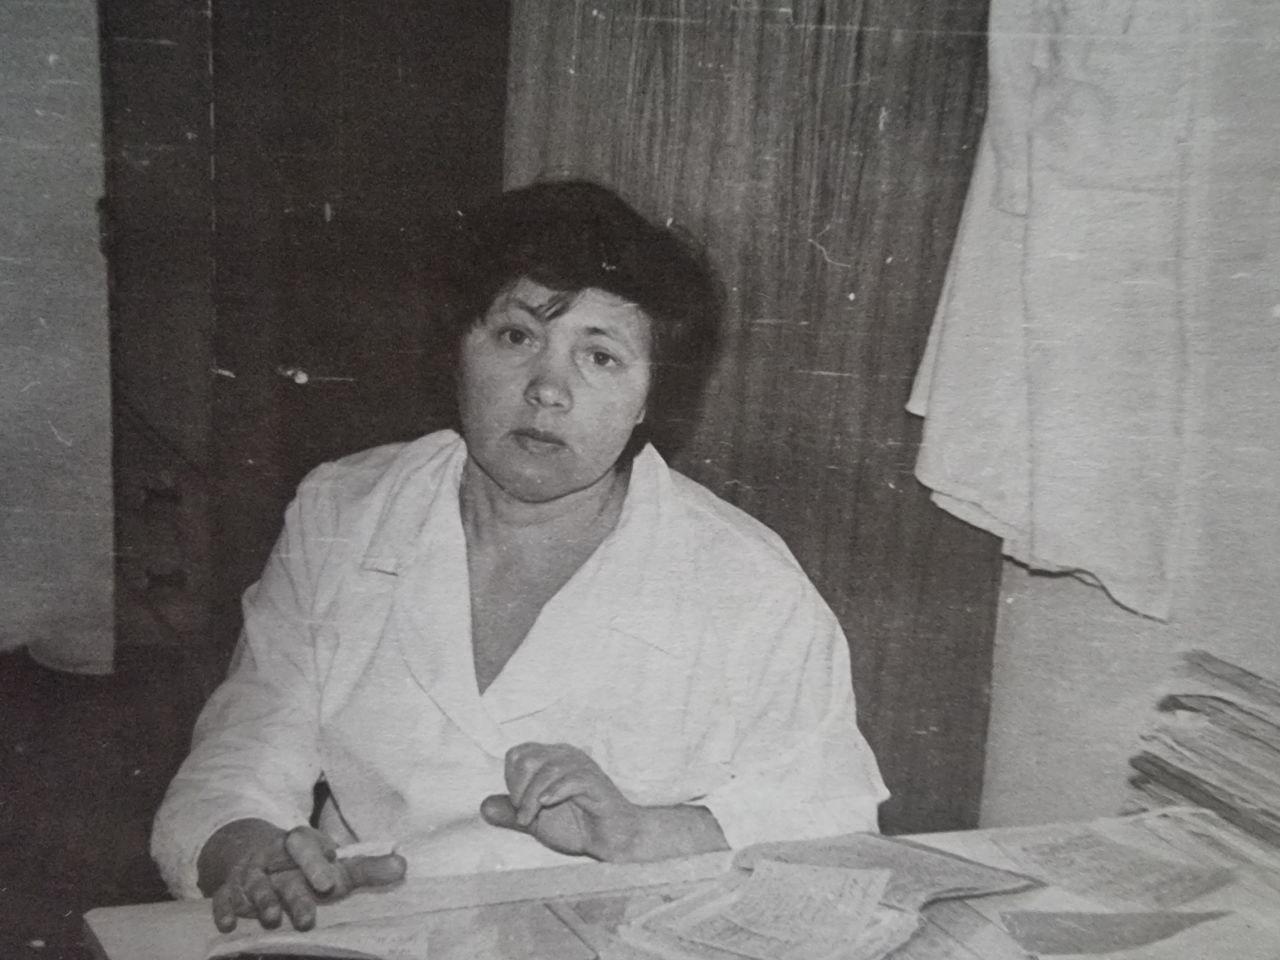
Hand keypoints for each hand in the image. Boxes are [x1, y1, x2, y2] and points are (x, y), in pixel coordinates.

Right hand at [200, 821, 405, 931]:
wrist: (257, 856)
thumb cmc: (307, 867)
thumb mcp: (334, 865)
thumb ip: (366, 868)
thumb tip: (402, 866)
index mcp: (300, 845)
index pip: (306, 846)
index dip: (316, 863)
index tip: (329, 882)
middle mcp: (273, 858)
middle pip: (283, 874)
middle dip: (294, 896)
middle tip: (308, 919)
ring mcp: (249, 875)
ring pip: (254, 887)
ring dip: (262, 903)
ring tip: (272, 919)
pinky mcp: (229, 892)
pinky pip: (223, 899)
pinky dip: (224, 911)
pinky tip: (228, 925)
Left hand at [479, 742, 642, 860]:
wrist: (611, 841)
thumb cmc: (578, 826)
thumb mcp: (537, 822)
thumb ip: (511, 814)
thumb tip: (483, 806)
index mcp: (551, 759)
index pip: (517, 754)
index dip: (511, 780)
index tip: (518, 806)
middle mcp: (566, 756)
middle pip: (527, 757)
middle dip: (518, 789)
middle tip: (524, 815)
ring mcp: (582, 767)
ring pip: (546, 768)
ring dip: (531, 798)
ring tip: (529, 820)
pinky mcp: (595, 782)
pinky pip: (571, 778)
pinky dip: (553, 792)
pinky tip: (546, 805)